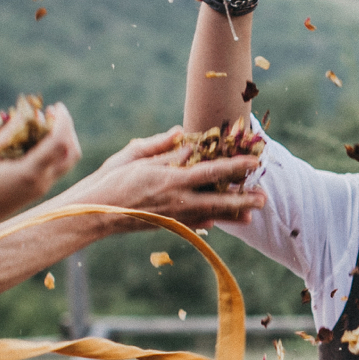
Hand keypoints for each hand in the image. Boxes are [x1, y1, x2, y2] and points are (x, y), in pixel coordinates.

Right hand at [0, 104, 80, 226]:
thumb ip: (8, 134)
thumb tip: (23, 114)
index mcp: (30, 172)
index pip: (59, 143)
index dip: (63, 122)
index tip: (56, 106)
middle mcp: (42, 182)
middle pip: (72, 153)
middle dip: (68, 130)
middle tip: (53, 113)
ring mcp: (42, 188)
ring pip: (67, 162)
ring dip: (64, 141)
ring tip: (46, 123)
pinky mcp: (39, 191)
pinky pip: (56, 168)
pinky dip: (55, 151)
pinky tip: (38, 139)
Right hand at [72, 127, 265, 226]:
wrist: (94, 213)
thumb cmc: (111, 180)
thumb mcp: (134, 156)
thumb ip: (161, 146)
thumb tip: (182, 133)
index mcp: (172, 179)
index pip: (212, 172)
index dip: (235, 167)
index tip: (253, 163)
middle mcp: (178, 200)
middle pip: (219, 200)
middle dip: (243, 199)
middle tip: (264, 198)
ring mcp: (174, 216)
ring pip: (210, 215)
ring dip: (232, 214)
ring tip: (251, 215)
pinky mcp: (167, 226)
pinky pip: (193, 224)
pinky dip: (209, 222)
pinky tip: (219, 221)